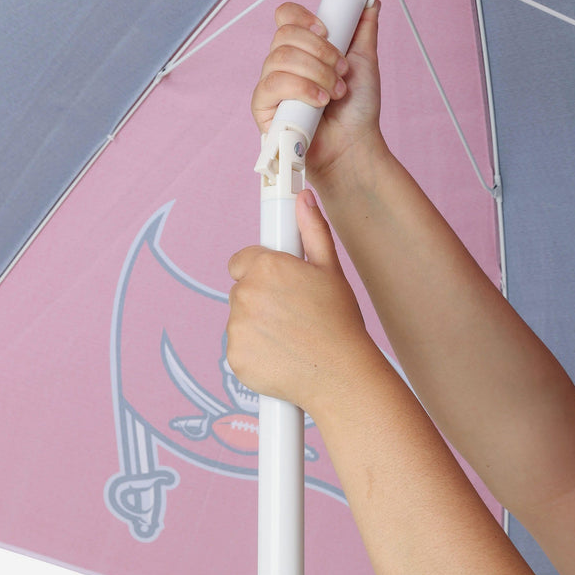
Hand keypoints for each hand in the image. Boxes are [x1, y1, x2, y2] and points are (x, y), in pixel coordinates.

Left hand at [226, 189, 377, 414]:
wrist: (340, 375)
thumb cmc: (339, 322)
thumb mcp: (330, 269)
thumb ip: (311, 230)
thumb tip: (303, 200)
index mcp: (266, 267)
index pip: (241, 261)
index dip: (261, 272)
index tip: (279, 285)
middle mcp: (246, 293)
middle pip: (242, 290)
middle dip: (262, 300)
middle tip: (293, 315)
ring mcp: (237, 326)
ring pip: (239, 319)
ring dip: (257, 326)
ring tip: (290, 337)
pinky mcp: (234, 356)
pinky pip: (238, 347)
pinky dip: (254, 352)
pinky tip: (280, 355)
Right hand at [252, 2, 383, 186]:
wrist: (354, 145)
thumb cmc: (357, 110)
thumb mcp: (365, 61)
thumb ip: (363, 30)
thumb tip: (369, 2)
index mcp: (302, 49)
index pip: (286, 17)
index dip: (303, 18)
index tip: (326, 31)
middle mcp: (282, 64)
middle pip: (284, 35)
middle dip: (320, 51)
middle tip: (341, 71)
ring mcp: (271, 85)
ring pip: (280, 58)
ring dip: (316, 73)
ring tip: (335, 92)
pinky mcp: (263, 108)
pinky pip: (272, 85)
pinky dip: (301, 89)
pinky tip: (319, 102)